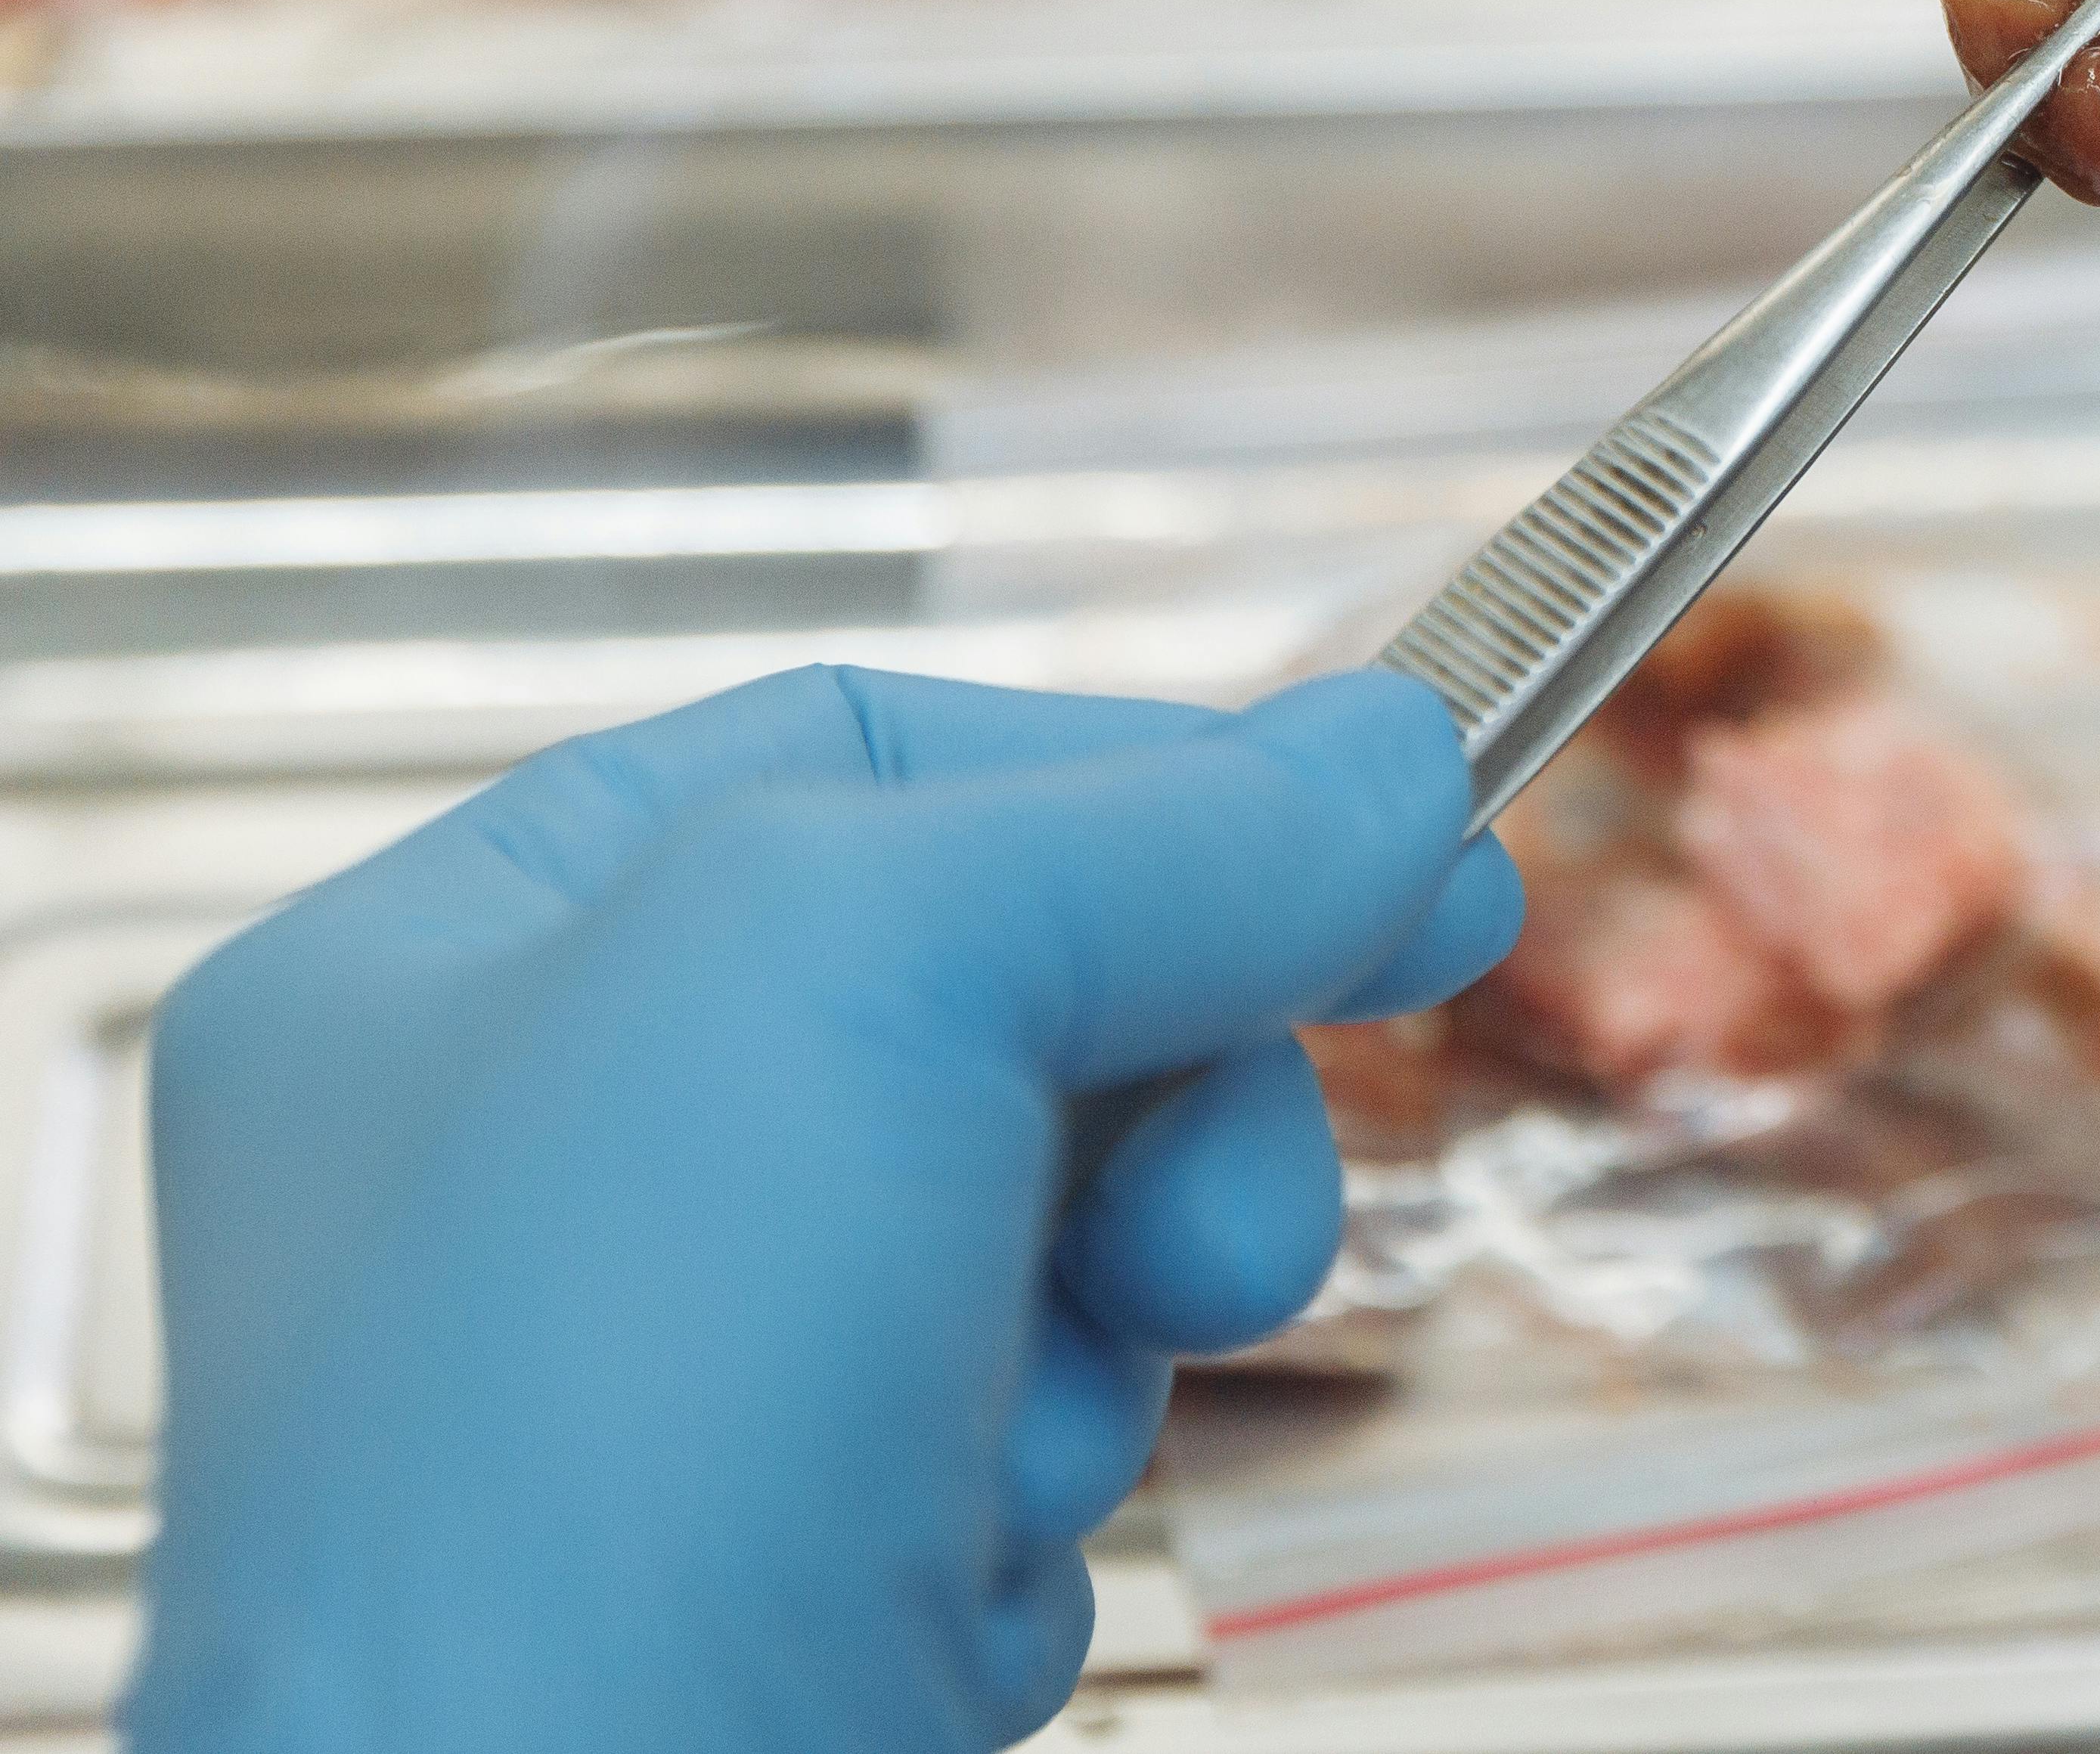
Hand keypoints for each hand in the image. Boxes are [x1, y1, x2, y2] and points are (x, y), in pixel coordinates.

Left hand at [127, 664, 1517, 1753]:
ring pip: (1057, 1238)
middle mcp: (536, 1173)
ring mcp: (661, 1396)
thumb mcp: (876, 971)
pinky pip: (1033, 1458)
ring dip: (1107, 1329)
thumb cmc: (577, 1466)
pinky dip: (1042, 1511)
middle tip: (1210, 1216)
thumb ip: (1161, 829)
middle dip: (1167, 1101)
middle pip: (1009, 998)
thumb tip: (1390, 765)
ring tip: (1015, 1435)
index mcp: (453, 967)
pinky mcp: (781, 1587)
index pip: (880, 753)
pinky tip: (935, 1568)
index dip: (1152, 785)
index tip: (1403, 835)